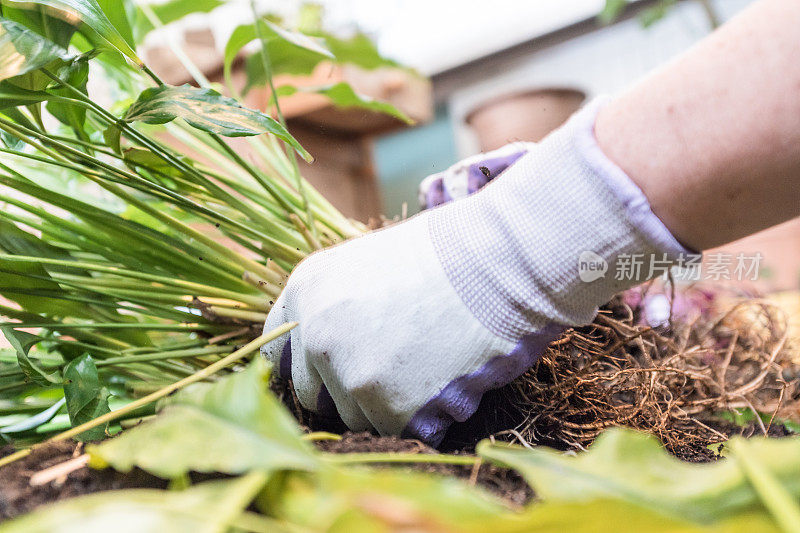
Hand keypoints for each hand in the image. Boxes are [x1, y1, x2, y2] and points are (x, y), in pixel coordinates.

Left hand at [262, 100, 687, 445]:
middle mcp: (314, 334)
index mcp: (305, 289)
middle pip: (314, 394)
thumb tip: (333, 344)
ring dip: (391, 405)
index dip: (305, 365)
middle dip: (348, 390)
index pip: (277, 349)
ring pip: (358, 418)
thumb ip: (341, 304)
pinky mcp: (387, 409)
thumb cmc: (452, 253)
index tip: (327, 372)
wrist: (504, 260)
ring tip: (435, 364)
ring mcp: (349, 374)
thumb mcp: (373, 262)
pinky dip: (426, 418)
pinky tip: (452, 380)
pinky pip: (400, 432)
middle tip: (395, 370)